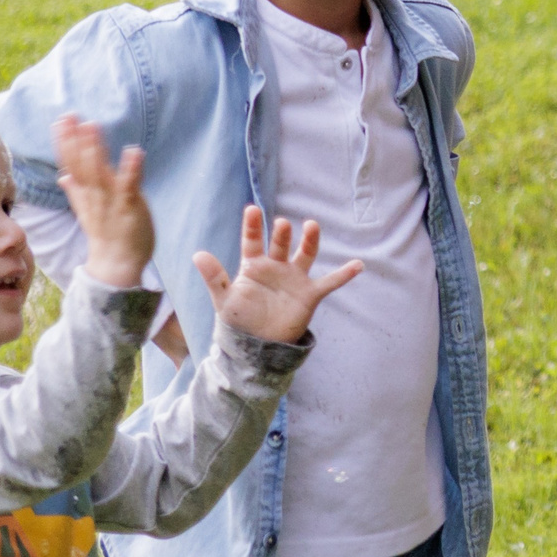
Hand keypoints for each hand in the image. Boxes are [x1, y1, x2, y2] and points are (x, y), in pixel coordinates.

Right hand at [53, 115, 154, 290]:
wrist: (117, 265)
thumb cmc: (107, 234)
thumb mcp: (88, 210)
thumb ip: (77, 191)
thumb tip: (64, 176)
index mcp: (85, 194)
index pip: (71, 164)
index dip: (65, 142)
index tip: (60, 120)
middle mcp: (94, 196)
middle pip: (81, 165)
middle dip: (75, 141)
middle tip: (70, 116)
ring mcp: (111, 202)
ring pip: (99, 174)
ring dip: (95, 150)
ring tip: (92, 126)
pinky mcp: (130, 208)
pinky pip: (129, 187)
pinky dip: (131, 169)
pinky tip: (134, 151)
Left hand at [192, 207, 361, 345]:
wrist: (258, 346)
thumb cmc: (240, 320)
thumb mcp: (224, 299)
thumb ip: (215, 277)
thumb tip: (198, 254)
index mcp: (254, 266)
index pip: (253, 241)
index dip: (253, 226)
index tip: (252, 209)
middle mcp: (277, 267)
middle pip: (281, 244)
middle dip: (282, 234)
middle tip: (282, 224)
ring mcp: (295, 279)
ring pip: (306, 254)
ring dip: (310, 240)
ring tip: (312, 225)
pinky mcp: (310, 294)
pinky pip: (330, 282)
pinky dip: (344, 274)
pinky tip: (358, 264)